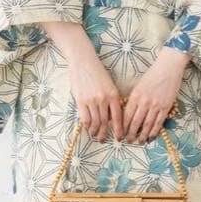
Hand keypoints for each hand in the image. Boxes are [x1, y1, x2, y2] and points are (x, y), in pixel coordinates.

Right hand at [42, 20, 123, 140]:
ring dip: (95, 131)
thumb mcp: (109, 85)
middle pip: (105, 122)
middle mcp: (104, 99)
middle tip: (104, 140)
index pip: (118, 117)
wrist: (83, 61)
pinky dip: (87, 126)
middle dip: (105, 133)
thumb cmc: (97, 72)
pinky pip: (85, 118)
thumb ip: (111, 100)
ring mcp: (92, 100)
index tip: (119, 138)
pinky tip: (88, 128)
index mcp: (113, 94)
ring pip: (95, 122)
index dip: (119, 130)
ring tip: (95, 135)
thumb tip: (111, 117)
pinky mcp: (81, 100)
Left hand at [123, 47, 190, 142]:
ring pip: (147, 124)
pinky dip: (154, 131)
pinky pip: (159, 122)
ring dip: (142, 135)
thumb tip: (129, 114)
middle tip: (128, 141)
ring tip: (139, 142)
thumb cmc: (152, 75)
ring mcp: (155, 105)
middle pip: (135, 122)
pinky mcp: (166, 107)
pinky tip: (151, 137)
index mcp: (135, 96)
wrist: (168, 68)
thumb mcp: (138, 86)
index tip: (120, 134)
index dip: (123, 127)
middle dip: (130, 134)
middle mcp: (144, 102)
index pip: (126, 115)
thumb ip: (134, 99)